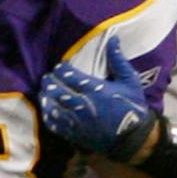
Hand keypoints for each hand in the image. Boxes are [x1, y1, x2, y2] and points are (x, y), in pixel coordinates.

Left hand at [38, 36, 157, 161]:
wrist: (133, 139)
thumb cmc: (132, 106)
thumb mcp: (130, 81)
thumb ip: (118, 60)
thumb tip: (113, 39)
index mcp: (95, 90)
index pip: (70, 76)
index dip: (61, 69)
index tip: (59, 66)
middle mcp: (82, 105)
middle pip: (57, 91)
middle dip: (49, 82)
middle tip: (46, 77)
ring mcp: (75, 121)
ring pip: (52, 107)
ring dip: (45, 98)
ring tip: (43, 91)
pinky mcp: (73, 134)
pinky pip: (54, 124)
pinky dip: (47, 115)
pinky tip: (46, 109)